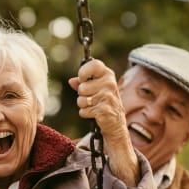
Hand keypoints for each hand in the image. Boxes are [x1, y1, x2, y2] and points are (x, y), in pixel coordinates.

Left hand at [68, 59, 138, 185]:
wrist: (116, 124)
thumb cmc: (104, 104)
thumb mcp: (95, 90)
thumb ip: (83, 84)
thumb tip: (72, 80)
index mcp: (108, 75)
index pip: (94, 65)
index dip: (83, 72)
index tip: (81, 78)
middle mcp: (109, 84)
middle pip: (82, 87)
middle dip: (82, 95)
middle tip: (92, 99)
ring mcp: (107, 97)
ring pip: (81, 99)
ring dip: (83, 105)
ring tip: (93, 107)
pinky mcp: (103, 110)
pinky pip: (83, 110)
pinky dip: (85, 114)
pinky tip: (95, 114)